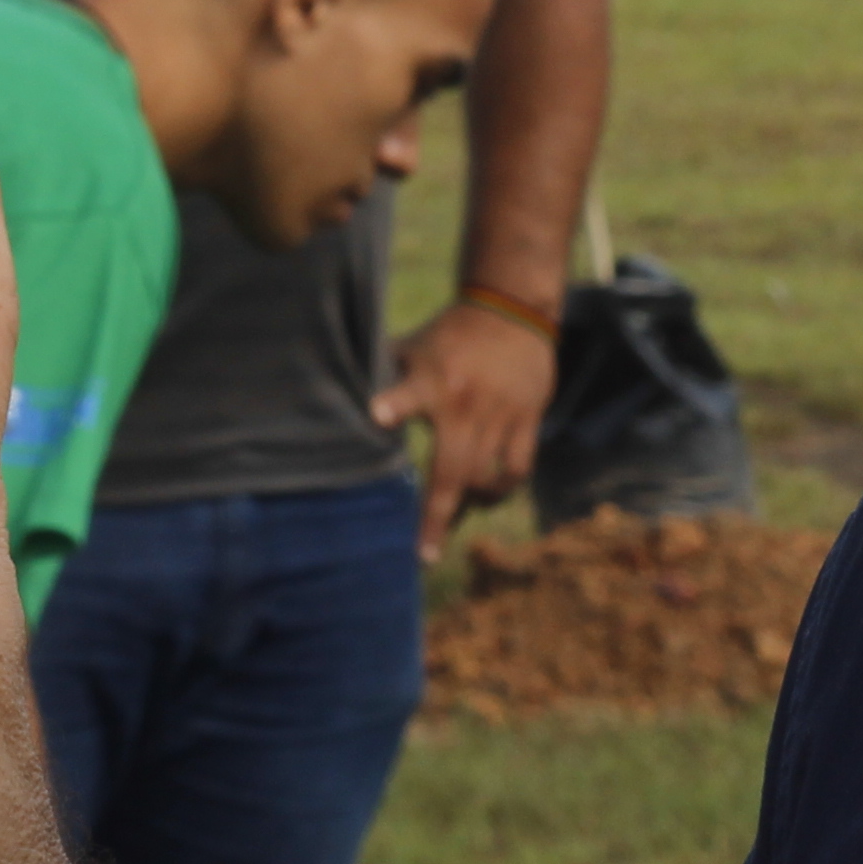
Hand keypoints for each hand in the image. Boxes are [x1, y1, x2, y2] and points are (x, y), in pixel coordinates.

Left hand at [376, 292, 555, 552]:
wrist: (512, 309)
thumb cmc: (448, 335)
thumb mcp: (411, 347)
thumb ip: (383, 377)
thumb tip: (335, 398)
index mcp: (432, 381)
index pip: (409, 391)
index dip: (395, 403)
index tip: (376, 415)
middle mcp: (466, 403)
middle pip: (454, 469)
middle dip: (438, 515)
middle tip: (425, 553)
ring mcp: (500, 414)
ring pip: (488, 476)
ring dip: (470, 504)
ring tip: (453, 520)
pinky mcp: (527, 418)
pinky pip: (518, 467)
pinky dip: (502, 487)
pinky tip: (487, 496)